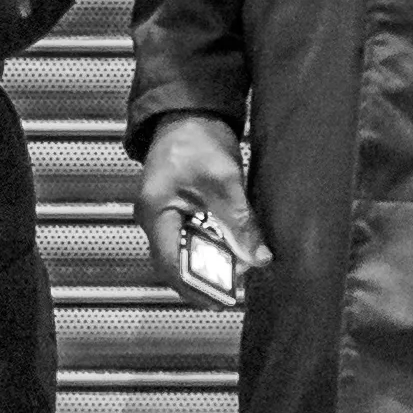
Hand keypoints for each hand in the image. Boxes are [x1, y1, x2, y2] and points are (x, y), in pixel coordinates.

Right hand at [134, 113, 259, 293]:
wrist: (191, 111)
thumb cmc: (195, 137)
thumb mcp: (222, 180)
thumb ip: (239, 221)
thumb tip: (256, 257)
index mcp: (155, 213)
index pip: (172, 264)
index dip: (197, 287)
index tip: (224, 300)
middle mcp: (157, 220)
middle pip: (180, 264)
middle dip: (209, 280)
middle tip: (239, 292)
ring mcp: (168, 216)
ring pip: (190, 254)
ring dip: (215, 266)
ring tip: (242, 278)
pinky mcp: (183, 211)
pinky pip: (198, 239)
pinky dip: (218, 249)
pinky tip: (238, 254)